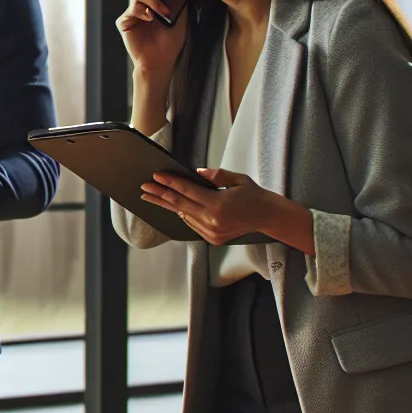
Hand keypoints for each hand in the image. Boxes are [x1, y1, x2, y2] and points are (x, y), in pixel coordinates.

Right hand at [118, 0, 189, 80]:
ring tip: (163, 12)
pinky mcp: (124, 22)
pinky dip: (143, 12)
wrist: (160, 61)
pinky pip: (132, 10)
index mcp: (151, 1)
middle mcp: (139, 4)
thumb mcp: (180, 15)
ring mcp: (131, 12)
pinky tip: (151, 18)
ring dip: (152, 0)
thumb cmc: (171, 40)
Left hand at [141, 168, 283, 246]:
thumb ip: (215, 175)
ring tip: (152, 196)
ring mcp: (211, 232)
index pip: (187, 191)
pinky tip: (173, 206)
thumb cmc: (253, 195)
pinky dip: (183, 214)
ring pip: (183, 215)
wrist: (267, 217)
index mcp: (218, 204)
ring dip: (168, 205)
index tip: (156, 176)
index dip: (169, 183)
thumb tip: (194, 173)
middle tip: (144, 187)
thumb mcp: (237, 179)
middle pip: (179, 204)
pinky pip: (192, 224)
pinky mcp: (212, 239)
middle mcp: (212, 220)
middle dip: (159, 195)